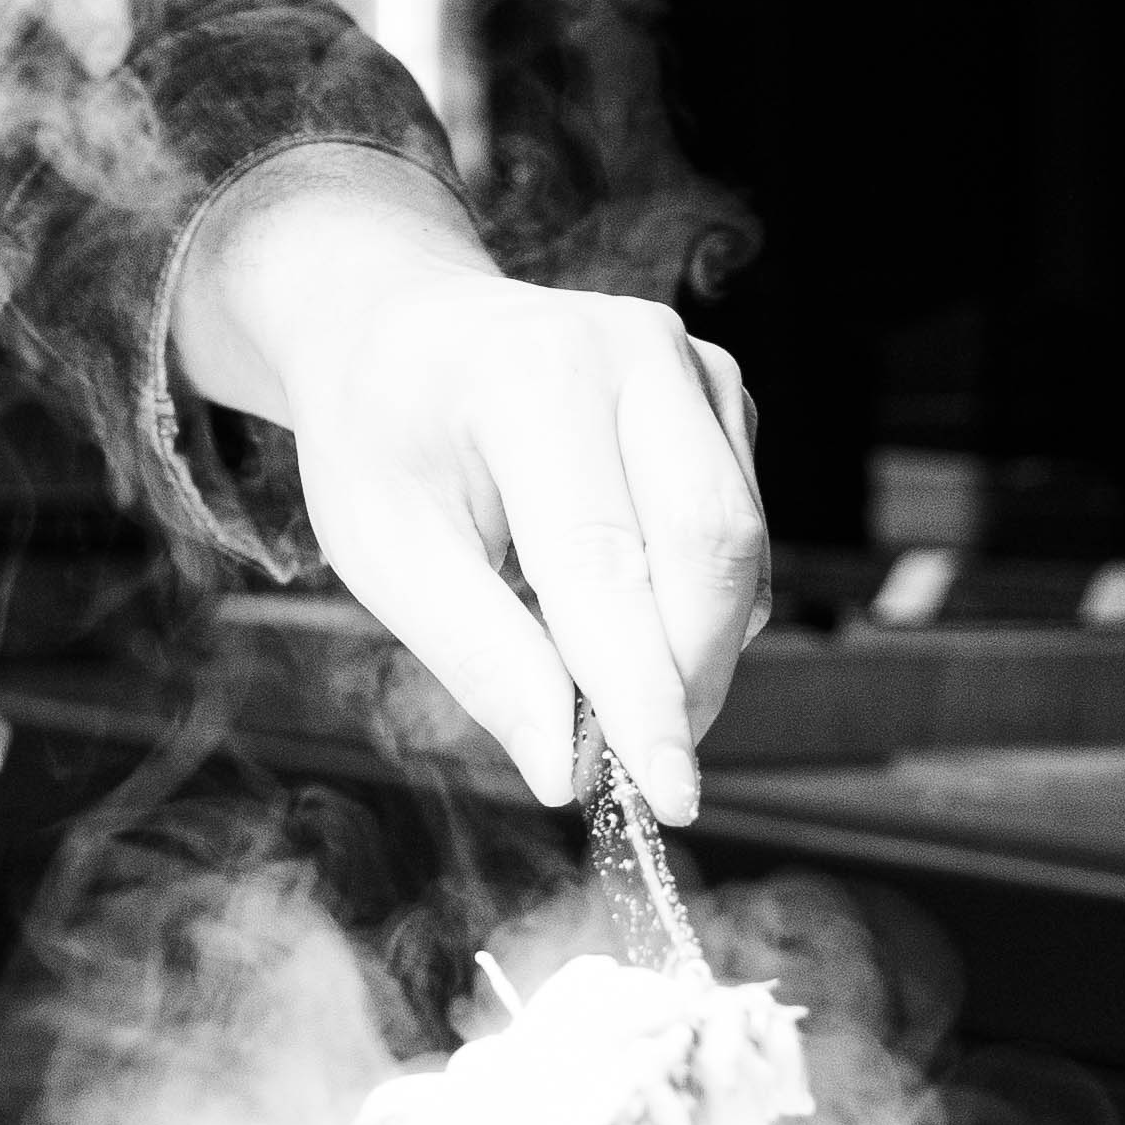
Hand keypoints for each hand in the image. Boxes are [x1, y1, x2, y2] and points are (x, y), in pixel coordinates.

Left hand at [172, 149, 764, 821]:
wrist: (398, 329)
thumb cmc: (382, 439)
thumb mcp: (384, 548)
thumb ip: (481, 655)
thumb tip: (563, 769)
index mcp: (529, 370)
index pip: (605, 559)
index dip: (641, 693)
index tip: (670, 795)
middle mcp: (632, 347)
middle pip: (705, 551)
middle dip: (682, 681)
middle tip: (632, 769)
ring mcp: (692, 363)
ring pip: (739, 552)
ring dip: (692, 651)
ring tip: (604, 686)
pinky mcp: (723, 394)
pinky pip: (742, 534)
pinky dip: (697, 606)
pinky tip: (624, 613)